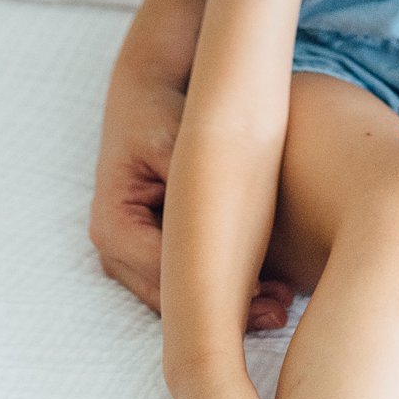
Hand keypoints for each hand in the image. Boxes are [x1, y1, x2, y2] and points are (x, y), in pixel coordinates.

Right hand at [90, 56, 292, 333]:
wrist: (151, 89)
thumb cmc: (165, 112)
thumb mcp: (180, 142)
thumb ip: (197, 187)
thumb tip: (226, 237)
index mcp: (113, 225)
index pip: (163, 274)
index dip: (213, 285)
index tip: (262, 290)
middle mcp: (116, 250)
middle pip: (172, 298)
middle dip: (227, 307)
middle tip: (283, 310)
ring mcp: (133, 255)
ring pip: (182, 297)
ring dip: (230, 304)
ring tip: (284, 306)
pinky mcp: (156, 250)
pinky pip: (189, 279)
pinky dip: (226, 286)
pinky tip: (271, 291)